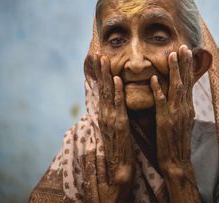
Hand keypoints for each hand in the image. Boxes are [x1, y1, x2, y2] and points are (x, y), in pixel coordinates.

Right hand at [94, 54, 134, 201]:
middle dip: (100, 70)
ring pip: (107, 92)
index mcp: (105, 112)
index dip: (100, 74)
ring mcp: (110, 117)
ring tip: (105, 59)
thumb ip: (115, 112)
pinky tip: (116, 80)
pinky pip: (117, 105)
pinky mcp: (118, 124)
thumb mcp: (115, 125)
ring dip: (106, 75)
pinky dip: (115, 92)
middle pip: (101, 87)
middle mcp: (105, 112)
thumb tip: (117, 100)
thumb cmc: (120, 145)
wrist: (118, 164)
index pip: (102, 89)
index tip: (99, 58)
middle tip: (98, 52)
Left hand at [150, 45, 195, 177]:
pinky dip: (159, 90)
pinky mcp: (165, 121)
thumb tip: (181, 96)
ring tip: (171, 55)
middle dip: (184, 63)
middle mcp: (184, 107)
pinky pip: (161, 103)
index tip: (187, 51)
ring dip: (174, 71)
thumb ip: (181, 107)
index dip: (187, 66)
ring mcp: (176, 113)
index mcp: (187, 106)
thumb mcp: (182, 121)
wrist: (177, 160)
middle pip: (185, 81)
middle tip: (184, 46)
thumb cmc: (177, 141)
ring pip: (175, 87)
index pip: (188, 82)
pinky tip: (155, 78)